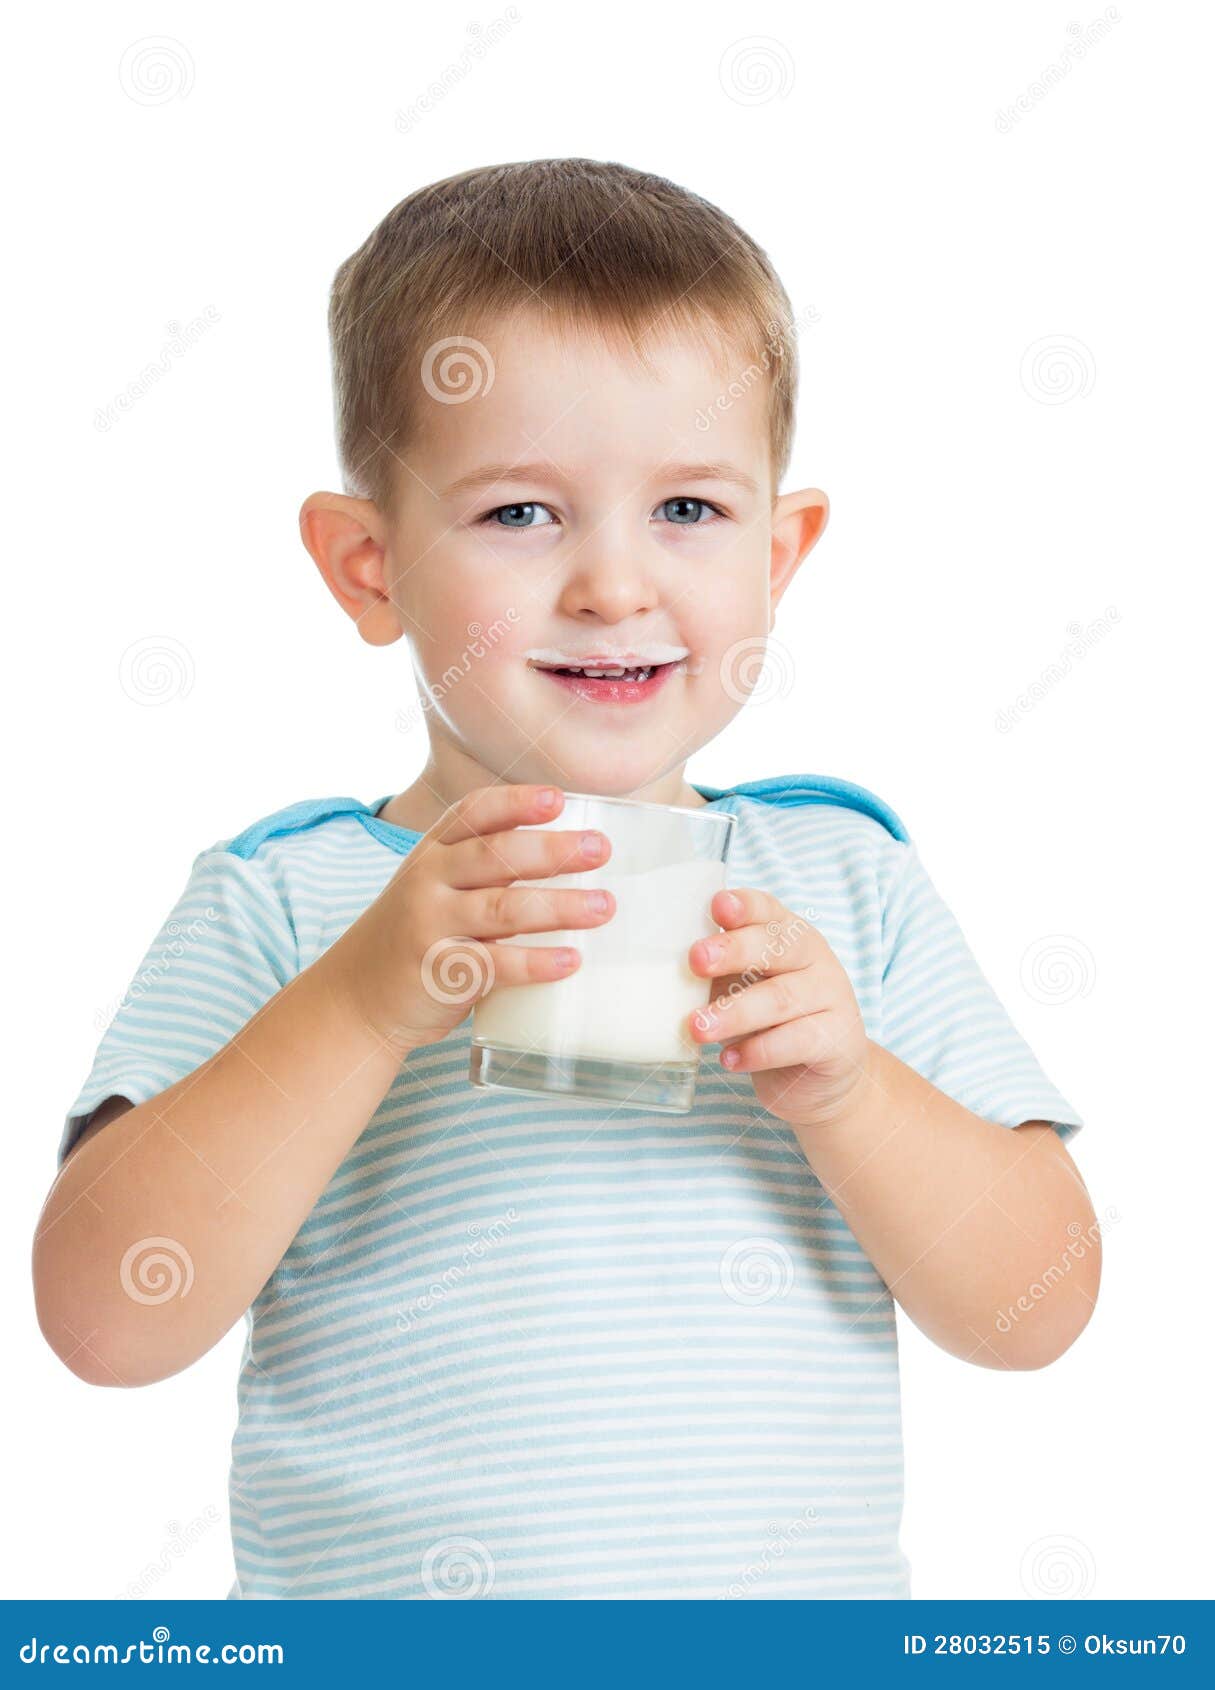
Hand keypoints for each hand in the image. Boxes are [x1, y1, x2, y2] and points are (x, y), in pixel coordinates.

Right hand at [323, 783, 615, 1054]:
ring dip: (559, 906)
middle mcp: (427, 880)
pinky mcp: (438, 972)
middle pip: (496, 855)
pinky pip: (495, 964)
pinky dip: (535, 962)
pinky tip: (570, 961)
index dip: (516, 802)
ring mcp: (430, 925)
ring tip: (603, 907)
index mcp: (432, 851)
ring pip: (503, 908)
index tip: (558, 799)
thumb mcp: (436, 886)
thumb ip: (486, 869)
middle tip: (600, 849)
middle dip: (553, 850)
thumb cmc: (417, 935)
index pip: (474, 813)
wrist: (357, 997)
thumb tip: (573, 855)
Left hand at [686, 888, 871, 1128]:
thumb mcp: (743, 988)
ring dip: (735, 1012)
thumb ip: (716, 974)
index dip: (744, 906)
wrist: (818, 1078)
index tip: (717, 906)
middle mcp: (814, 959)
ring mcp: (831, 997)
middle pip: (777, 947)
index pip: (769, 910)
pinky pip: (796, 1041)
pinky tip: (730, 1060)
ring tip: (698, 1026)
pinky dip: (759, 1052)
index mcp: (789, 935)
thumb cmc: (769, 1023)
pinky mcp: (836, 1040)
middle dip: (733, 950)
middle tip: (696, 961)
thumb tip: (659, 969)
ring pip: (781, 999)